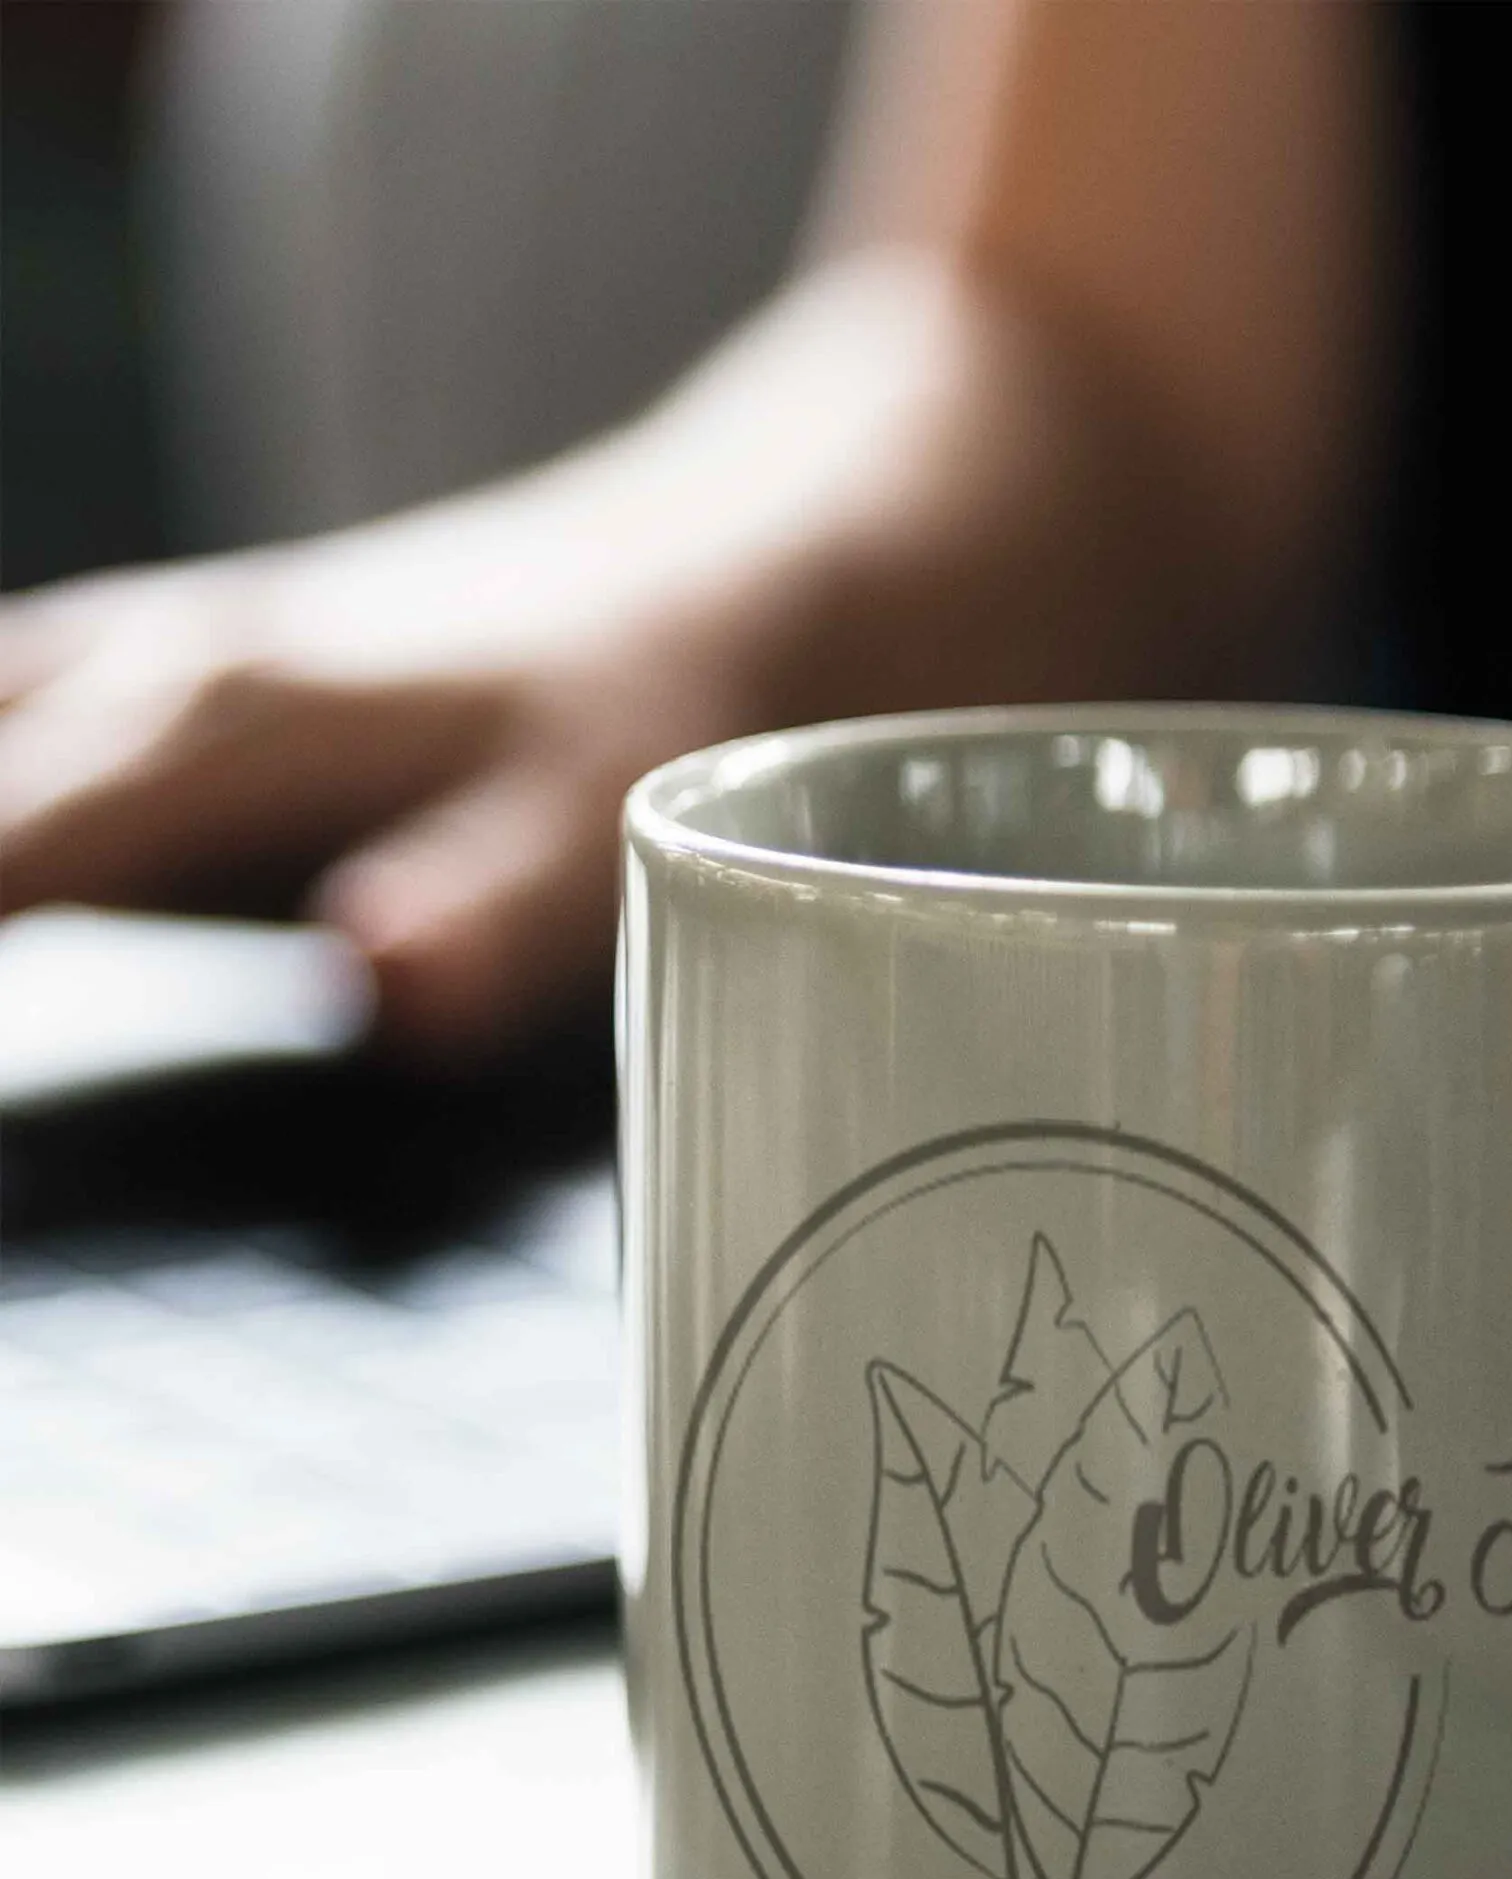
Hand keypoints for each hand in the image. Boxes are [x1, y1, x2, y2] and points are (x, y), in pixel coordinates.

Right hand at [0, 259, 1182, 1056]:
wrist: (758, 563)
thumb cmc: (684, 693)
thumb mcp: (607, 814)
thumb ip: (490, 910)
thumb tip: (375, 989)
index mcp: (220, 724)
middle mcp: (165, 680)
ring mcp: (186, 671)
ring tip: (9, 1003)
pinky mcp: (228, 690)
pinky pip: (43, 741)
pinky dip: (16, 817)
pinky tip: (39, 896)